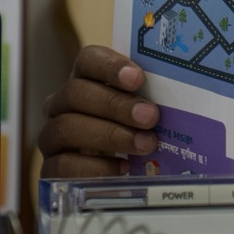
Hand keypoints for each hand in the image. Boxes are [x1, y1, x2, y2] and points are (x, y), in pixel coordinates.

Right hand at [39, 45, 159, 177]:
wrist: (109, 173)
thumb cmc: (132, 132)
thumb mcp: (141, 111)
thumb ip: (150, 99)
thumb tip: (182, 96)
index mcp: (84, 79)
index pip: (88, 60)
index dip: (110, 66)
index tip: (138, 78)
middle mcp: (61, 104)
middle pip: (76, 93)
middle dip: (115, 104)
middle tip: (150, 117)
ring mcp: (51, 136)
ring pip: (67, 127)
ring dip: (110, 135)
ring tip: (145, 144)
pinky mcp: (50, 168)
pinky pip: (63, 165)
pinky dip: (95, 167)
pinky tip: (122, 167)